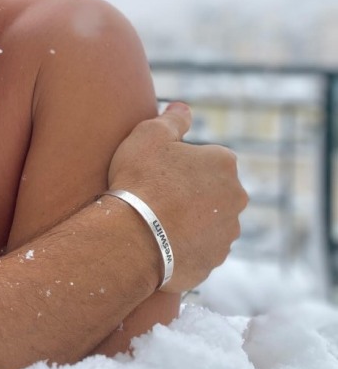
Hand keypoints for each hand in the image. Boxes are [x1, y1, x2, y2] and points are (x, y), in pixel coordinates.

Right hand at [107, 102, 247, 292]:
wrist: (132, 236)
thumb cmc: (140, 180)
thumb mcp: (149, 135)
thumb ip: (172, 119)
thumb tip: (183, 107)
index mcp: (224, 163)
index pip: (206, 158)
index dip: (178, 163)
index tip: (157, 170)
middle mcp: (236, 198)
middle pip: (211, 190)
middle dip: (190, 191)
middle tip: (155, 195)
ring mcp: (227, 233)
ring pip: (208, 220)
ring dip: (189, 219)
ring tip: (155, 221)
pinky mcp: (213, 261)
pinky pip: (198, 248)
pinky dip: (183, 245)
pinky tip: (158, 241)